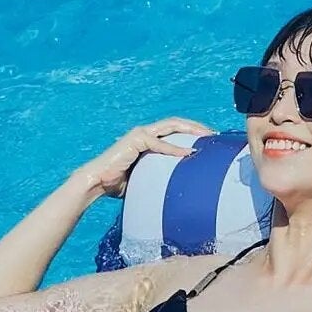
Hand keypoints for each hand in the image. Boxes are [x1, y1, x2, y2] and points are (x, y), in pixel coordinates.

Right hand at [75, 118, 214, 198]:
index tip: (208, 140)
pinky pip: (160, 143)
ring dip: (191, 130)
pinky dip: (175, 148)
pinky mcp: (136, 140)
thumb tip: (175, 187)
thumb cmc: (117, 184)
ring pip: (171, 126)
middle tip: (214, 135)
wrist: (97, 182)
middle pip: (176, 124)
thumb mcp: (144, 177)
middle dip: (197, 127)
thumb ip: (158, 175)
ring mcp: (140, 134)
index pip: (174, 130)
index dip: (192, 132)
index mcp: (148, 139)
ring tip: (207, 137)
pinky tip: (189, 152)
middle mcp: (145, 132)